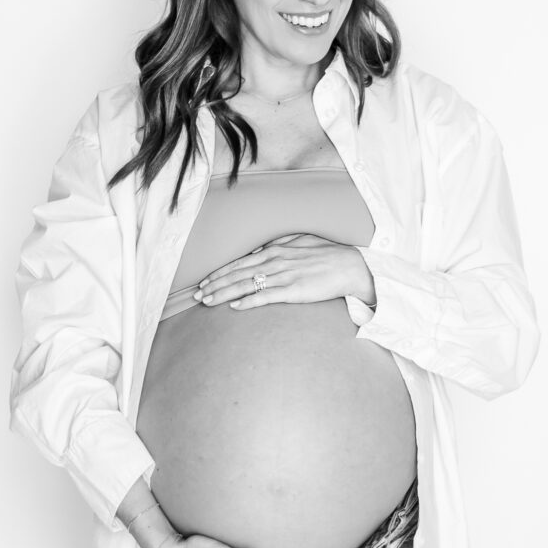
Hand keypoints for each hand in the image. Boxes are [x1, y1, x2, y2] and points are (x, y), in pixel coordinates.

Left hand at [193, 233, 373, 309]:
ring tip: (208, 301)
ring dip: (224, 293)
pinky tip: (235, 306)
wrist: (350, 266)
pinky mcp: (293, 290)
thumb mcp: (300, 241)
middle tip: (197, 294)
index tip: (205, 281)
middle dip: (214, 284)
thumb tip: (261, 251)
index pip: (240, 263)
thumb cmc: (327, 254)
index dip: (220, 273)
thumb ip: (279, 245)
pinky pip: (266, 296)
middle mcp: (275, 261)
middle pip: (237, 274)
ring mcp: (283, 276)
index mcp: (275, 250)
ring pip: (246, 285)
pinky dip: (249, 301)